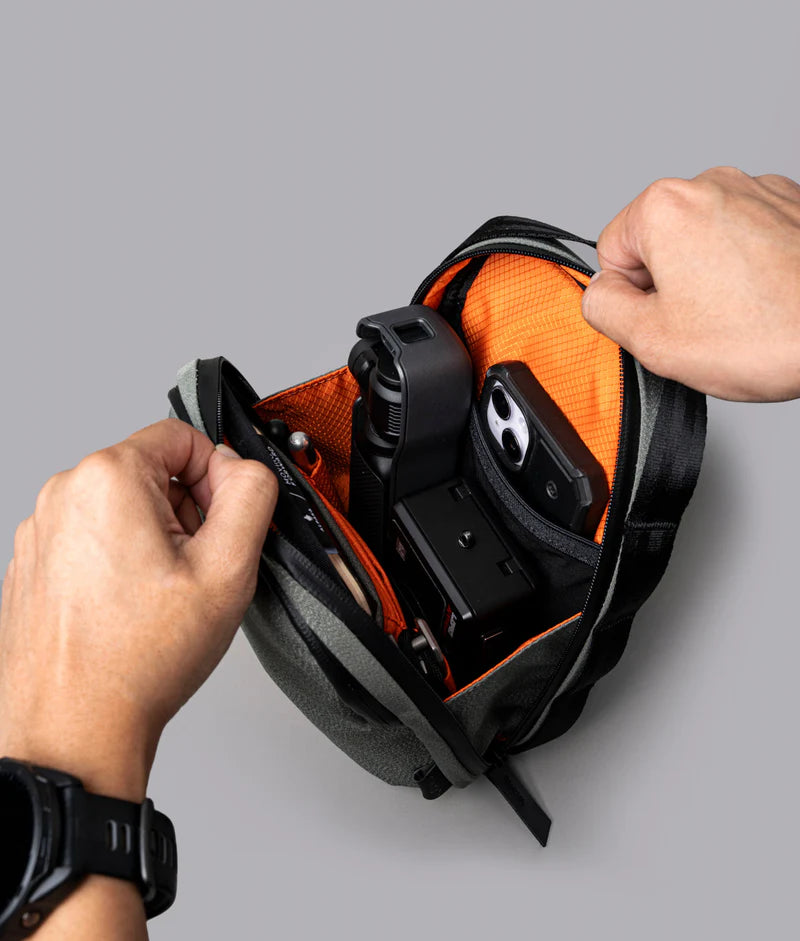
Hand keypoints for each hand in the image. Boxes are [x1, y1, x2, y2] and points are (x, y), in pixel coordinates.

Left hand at [0, 418, 276, 801]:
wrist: (74, 729)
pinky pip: (95, 539)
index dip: (219, 478)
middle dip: (188, 511)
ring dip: (157, 539)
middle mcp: (65, 495)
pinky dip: (122, 562)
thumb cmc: (137, 661)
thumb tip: (245, 468)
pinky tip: (133, 609)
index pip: (185, 437)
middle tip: (196, 569)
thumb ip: (251, 495)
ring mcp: (43, 532)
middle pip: (153, 472)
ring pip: (125, 508)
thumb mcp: (228, 568)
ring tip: (162, 597)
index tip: (221, 525)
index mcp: (107, 479)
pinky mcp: (35, 564)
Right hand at [581, 167, 799, 400]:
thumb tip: (601, 294)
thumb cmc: (766, 336)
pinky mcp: (794, 206)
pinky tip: (765, 299)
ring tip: (739, 314)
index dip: (629, 296)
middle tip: (701, 324)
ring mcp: (759, 190)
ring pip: (704, 241)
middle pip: (659, 242)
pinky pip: (747, 238)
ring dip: (711, 277)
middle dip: (671, 284)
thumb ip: (602, 309)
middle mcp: (712, 184)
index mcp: (665, 207)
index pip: (611, 252)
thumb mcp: (650, 340)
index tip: (661, 319)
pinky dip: (749, 267)